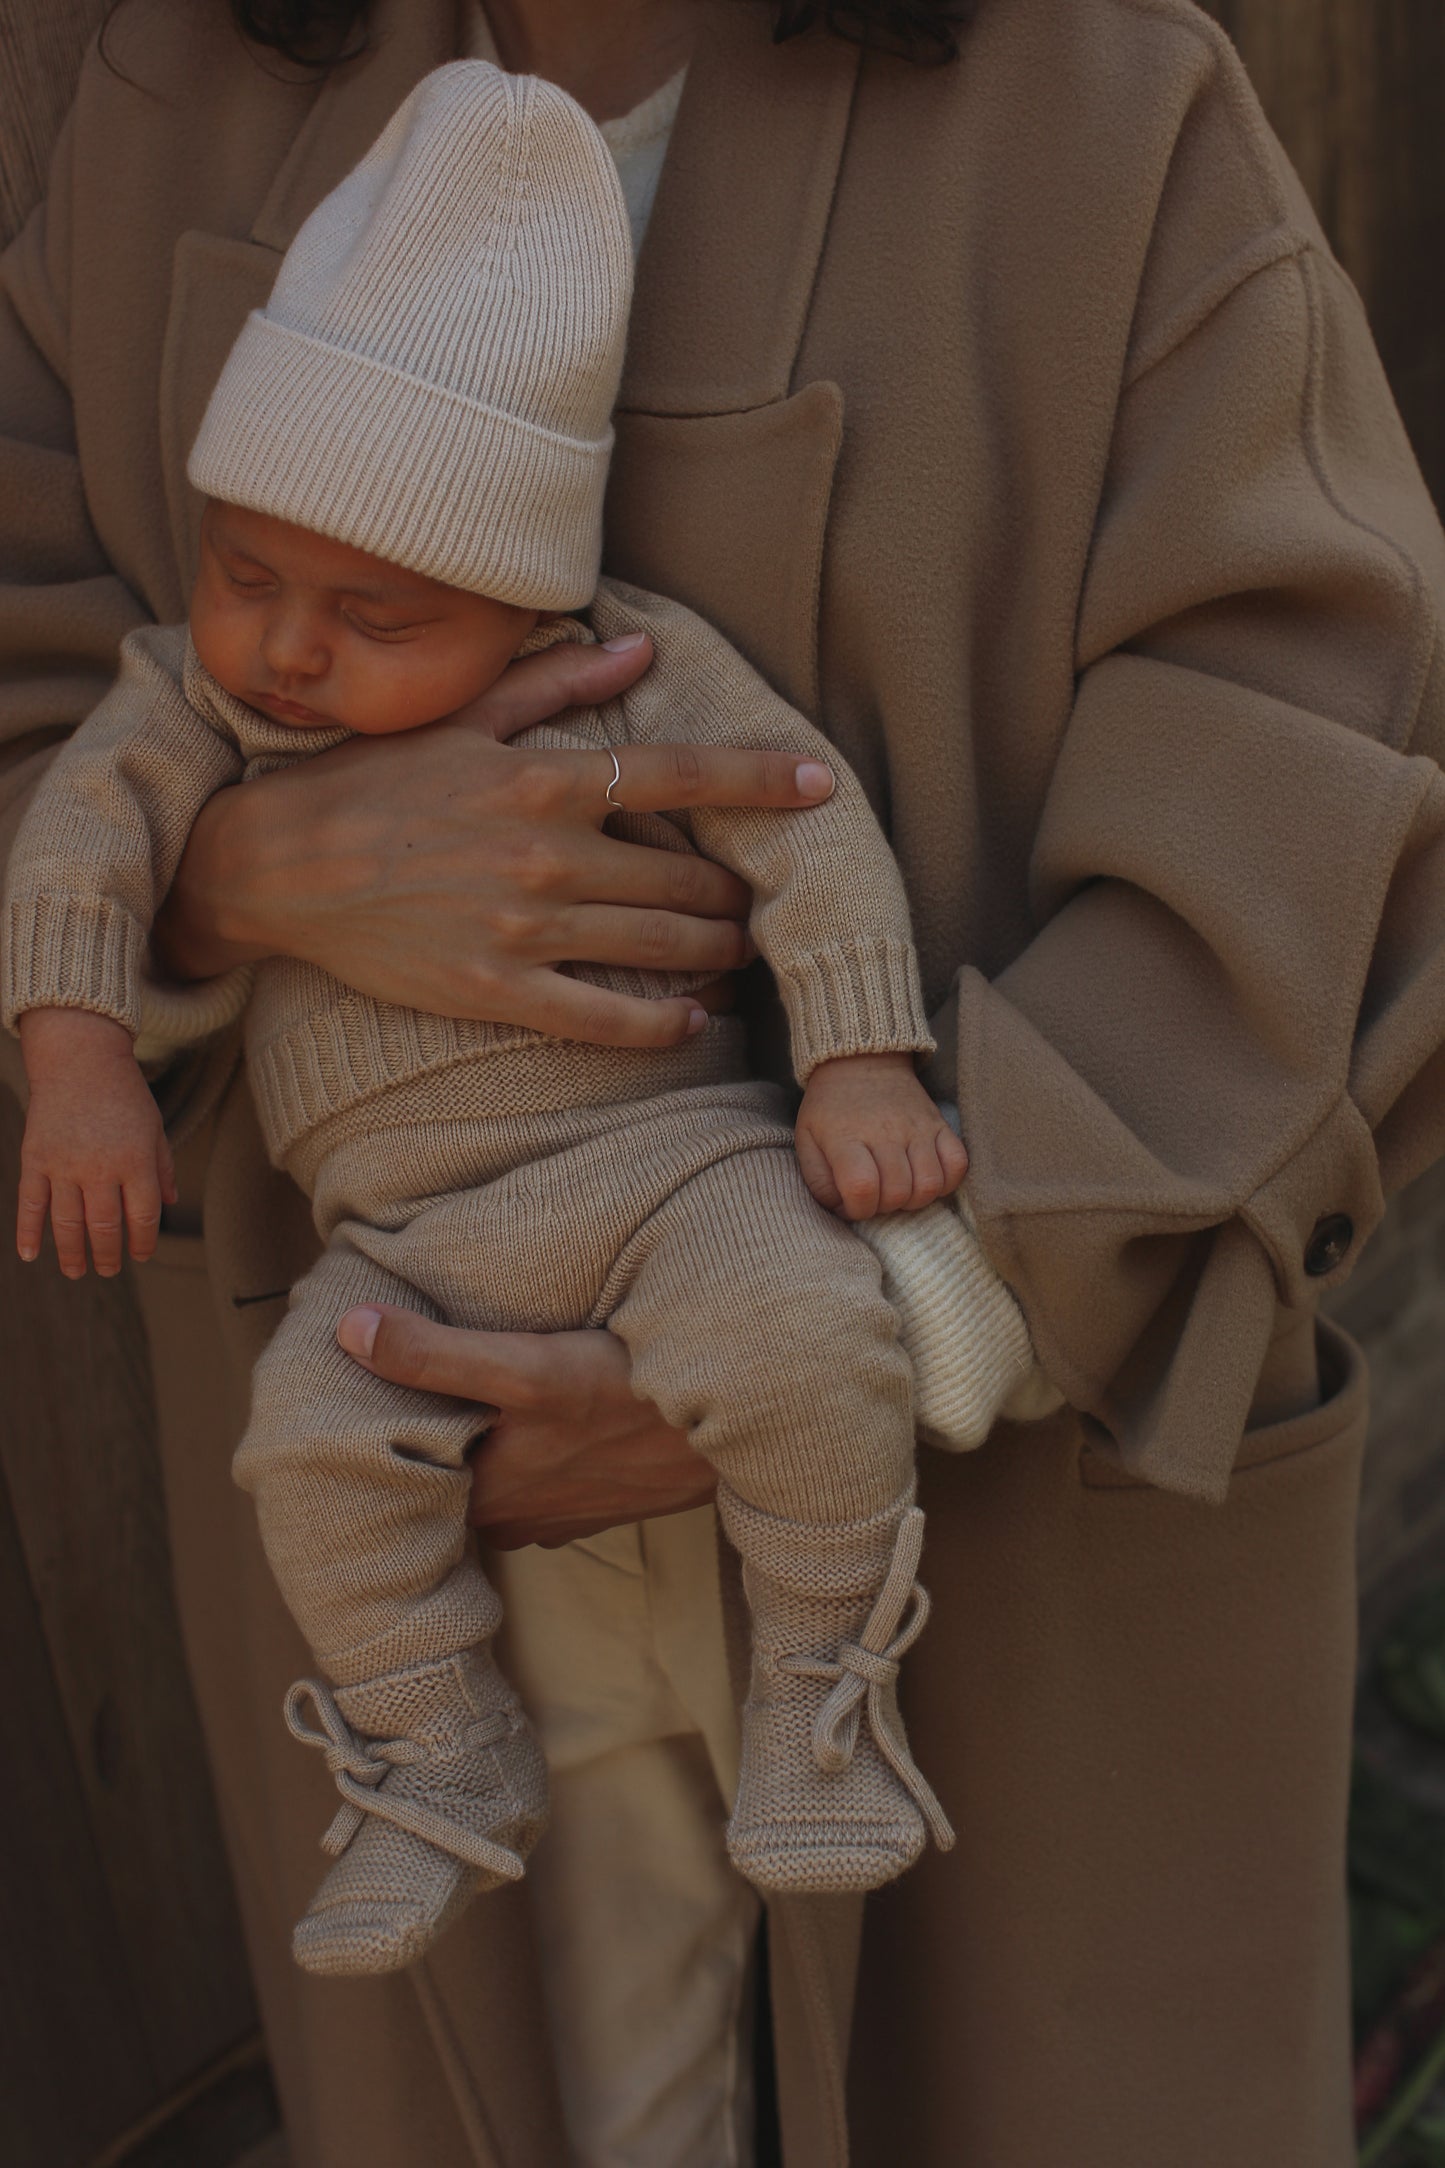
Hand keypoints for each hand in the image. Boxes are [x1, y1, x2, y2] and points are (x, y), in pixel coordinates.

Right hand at [16, 1009, 177, 1276]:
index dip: (143, 1242)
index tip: (141, 1255)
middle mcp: (100, 1167)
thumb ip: (162, 1167)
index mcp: (136, 1161)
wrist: (79, 1059)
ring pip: (68, 1223)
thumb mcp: (154, 1127)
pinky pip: (30, 1203)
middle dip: (108, 1256)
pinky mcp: (36, 1158)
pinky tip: (31, 1256)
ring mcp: (64, 1164)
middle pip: (105, 1227)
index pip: (143, 1216)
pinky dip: (28, 1232)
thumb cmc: (123, 1094)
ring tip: (77, 1271)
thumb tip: (168, 1204)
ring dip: (72, 1254)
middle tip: (109, 1270)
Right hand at [156, 633, 834, 1049]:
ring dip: (715, 949)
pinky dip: (660, 1022)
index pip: (682, 772)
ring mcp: (528, 930)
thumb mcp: (460, 718)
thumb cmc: (371, 784)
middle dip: (736, 887)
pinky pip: (605, 1018)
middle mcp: (550, 856)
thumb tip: (641, 646)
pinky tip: (691, 1018)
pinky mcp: (500, 990)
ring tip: (737, 947)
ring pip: (662, 944)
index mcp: (546, 780)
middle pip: (687, 874)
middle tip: (756, 893)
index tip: (819, 785)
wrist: (280, 868)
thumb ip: (557, 683)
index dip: (761, 779)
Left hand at [335, 1304, 714, 1547]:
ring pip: (497, 1483)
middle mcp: (517, 1519)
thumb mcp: (530, 1370)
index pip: (407, 1473)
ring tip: (462, 1396)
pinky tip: (534, 1420)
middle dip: (429, 1437)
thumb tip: (349, 1331)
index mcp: (487, 1494)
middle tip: (400, 1384)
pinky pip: (544, 1484)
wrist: (740, 1427)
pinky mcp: (602, 1503)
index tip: (354, 1393)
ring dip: (482, 1450)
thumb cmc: (631, 1396)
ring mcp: (562, 1516)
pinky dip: (530, 1457)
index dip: (381, 1431)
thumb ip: (436, 1356)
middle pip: (451, 1478)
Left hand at [794, 1053, 968, 1218]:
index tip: (852, 1204)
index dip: (858, 1209)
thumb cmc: (830, 1108)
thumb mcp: (807, 1140)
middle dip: (884, 1207)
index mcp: (846, 1137)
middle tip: (874, 1196)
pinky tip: (925, 1179)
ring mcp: (917, 1128)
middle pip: (897, 1192)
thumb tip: (843, 1209)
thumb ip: (818, 1181)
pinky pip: (958, 1164)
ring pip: (929, 1185)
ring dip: (914, 1199)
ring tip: (898, 1190)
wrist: (860, 1061)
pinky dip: (946, 1182)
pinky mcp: (939, 1124)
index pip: (861, 1187)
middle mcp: (885, 1132)